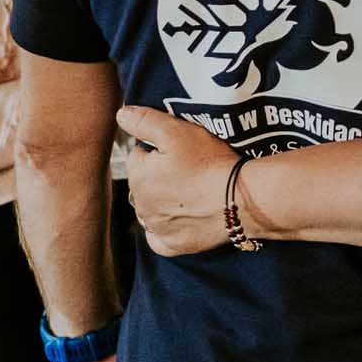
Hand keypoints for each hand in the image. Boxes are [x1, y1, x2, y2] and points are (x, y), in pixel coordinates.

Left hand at [115, 106, 242, 256]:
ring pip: (150, 209)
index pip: (137, 156)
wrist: (241, 199)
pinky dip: (164, 229)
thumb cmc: (210, 162)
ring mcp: (157, 228)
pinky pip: (159, 238)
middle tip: (187, 167)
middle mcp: (141, 206)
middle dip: (157, 175)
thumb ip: (144, 121)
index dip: (157, 149)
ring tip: (189, 190)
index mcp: (138, 177)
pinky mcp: (174, 245)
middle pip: (142, 183)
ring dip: (161, 200)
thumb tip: (121, 115)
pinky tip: (179, 218)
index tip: (178, 149)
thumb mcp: (177, 131)